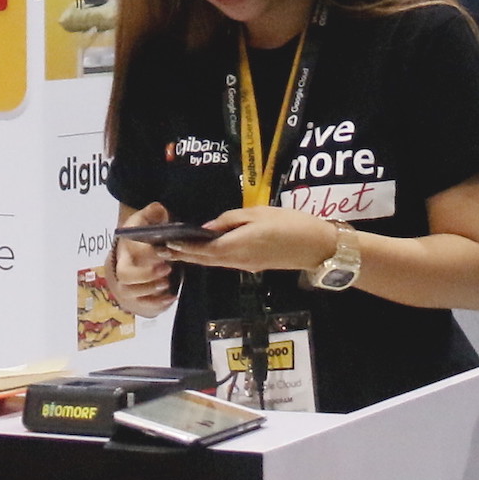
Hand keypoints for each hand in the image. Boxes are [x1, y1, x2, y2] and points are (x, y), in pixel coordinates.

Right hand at [109, 204, 182, 315]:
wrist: (133, 250)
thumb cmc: (142, 235)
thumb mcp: (145, 219)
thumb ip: (153, 213)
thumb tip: (158, 208)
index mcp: (125, 246)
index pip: (131, 251)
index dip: (147, 253)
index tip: (164, 252)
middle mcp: (121, 265)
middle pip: (125, 276)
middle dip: (146, 275)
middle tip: (167, 269)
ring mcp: (125, 283)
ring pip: (130, 292)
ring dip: (150, 290)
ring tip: (167, 284)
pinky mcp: (134, 297)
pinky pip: (142, 305)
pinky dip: (157, 304)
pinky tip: (172, 296)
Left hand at [171, 205, 344, 274]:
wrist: (317, 247)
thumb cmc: (290, 225)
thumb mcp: (259, 213)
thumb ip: (231, 220)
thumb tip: (209, 226)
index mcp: (236, 246)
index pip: (202, 249)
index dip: (182, 247)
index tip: (164, 243)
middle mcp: (237, 260)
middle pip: (204, 259)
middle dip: (182, 255)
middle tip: (160, 250)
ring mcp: (246, 265)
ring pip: (214, 262)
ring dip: (194, 258)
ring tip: (175, 251)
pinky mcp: (254, 265)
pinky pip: (225, 262)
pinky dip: (209, 257)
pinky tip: (203, 251)